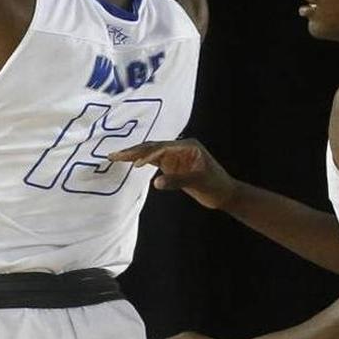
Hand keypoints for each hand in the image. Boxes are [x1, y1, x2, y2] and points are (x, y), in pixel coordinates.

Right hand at [108, 139, 236, 209]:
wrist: (224, 193)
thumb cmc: (216, 185)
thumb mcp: (198, 182)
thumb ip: (177, 181)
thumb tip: (156, 182)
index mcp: (188, 145)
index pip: (163, 147)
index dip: (148, 154)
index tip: (135, 164)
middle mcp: (179, 147)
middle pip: (153, 147)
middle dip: (134, 151)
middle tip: (114, 154)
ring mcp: (174, 155)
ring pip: (150, 152)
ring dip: (133, 154)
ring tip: (115, 156)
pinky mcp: (171, 164)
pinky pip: (153, 160)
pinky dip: (140, 161)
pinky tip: (128, 161)